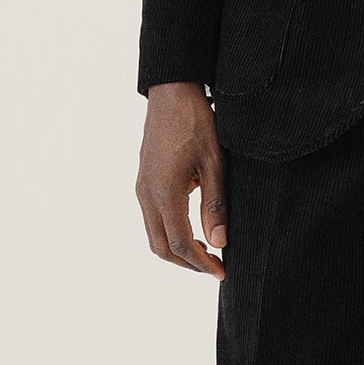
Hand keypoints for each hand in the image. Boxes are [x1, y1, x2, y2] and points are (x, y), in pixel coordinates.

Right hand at [136, 83, 227, 277]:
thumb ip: (216, 205)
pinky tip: (194, 228)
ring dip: (178, 249)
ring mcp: (142, 188)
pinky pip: (153, 219)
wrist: (172, 93)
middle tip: (214, 267)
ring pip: (154, 235)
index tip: (221, 271)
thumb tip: (219, 242)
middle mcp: (147, 194)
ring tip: (207, 251)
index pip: (180, 243)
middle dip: (187, 263)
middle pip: (161, 247)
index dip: (201, 263)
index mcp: (164, 192)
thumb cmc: (196, 123)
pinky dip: (171, 233)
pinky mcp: (144, 181)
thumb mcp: (215, 163)